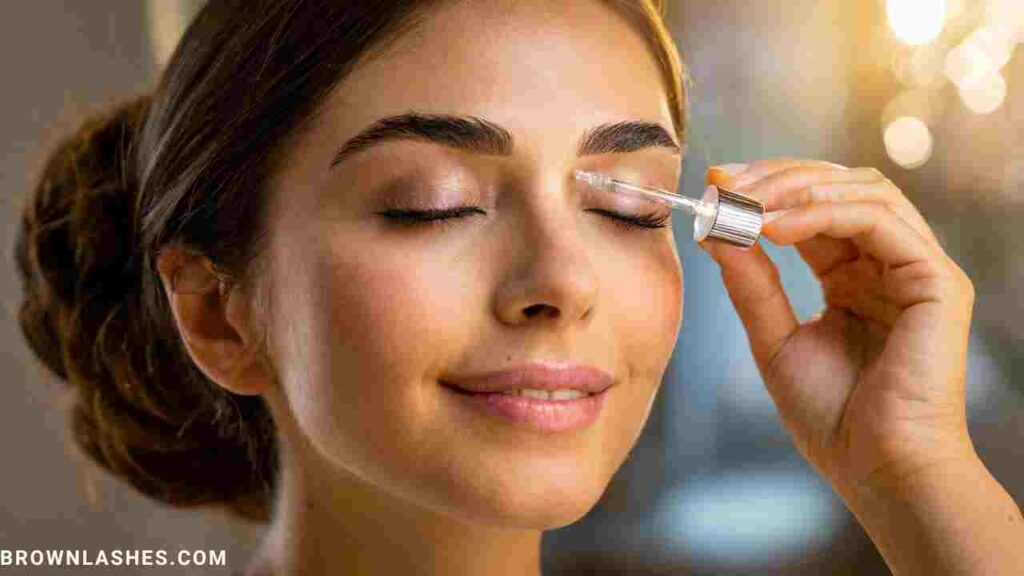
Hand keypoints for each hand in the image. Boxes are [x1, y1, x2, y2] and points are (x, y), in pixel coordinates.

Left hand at [701, 159, 977, 497]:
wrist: (874, 469)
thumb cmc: (832, 418)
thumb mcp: (774, 339)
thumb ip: (751, 283)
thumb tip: (716, 230)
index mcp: (852, 278)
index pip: (812, 208)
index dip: (765, 188)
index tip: (715, 182)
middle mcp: (886, 265)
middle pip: (840, 185)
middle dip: (777, 177)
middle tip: (725, 181)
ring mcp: (916, 269)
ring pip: (865, 190)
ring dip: (796, 189)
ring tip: (747, 205)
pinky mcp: (936, 280)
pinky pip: (880, 220)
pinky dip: (824, 213)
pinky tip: (775, 228)